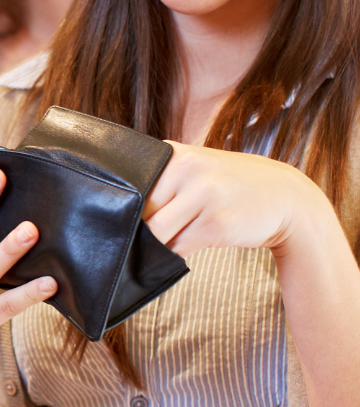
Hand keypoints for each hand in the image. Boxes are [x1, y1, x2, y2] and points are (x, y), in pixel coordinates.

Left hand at [143, 142, 327, 259]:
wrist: (286, 198)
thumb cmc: (231, 186)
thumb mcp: (197, 168)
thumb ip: (163, 180)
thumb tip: (120, 211)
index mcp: (176, 154)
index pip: (133, 189)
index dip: (130, 208)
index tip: (132, 218)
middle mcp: (188, 169)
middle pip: (143, 212)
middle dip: (144, 228)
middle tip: (157, 231)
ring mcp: (204, 195)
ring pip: (158, 233)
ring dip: (161, 243)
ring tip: (178, 234)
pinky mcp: (216, 223)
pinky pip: (179, 247)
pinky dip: (178, 252)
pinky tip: (194, 241)